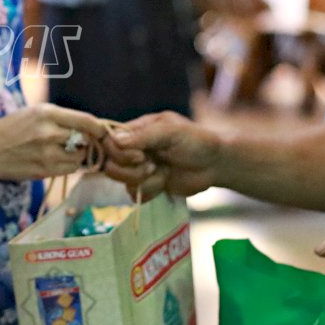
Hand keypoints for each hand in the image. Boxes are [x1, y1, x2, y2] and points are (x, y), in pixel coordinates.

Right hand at [0, 103, 111, 184]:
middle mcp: (49, 132)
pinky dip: (69, 166)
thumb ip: (59, 118)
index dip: (99, 128)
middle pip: (85, 139)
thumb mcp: (32, 113)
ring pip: (80, 156)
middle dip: (86, 142)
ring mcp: (47, 153)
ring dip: (78, 155)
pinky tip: (57, 161)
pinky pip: (70, 169)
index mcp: (47, 113)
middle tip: (79, 143)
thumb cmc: (8, 130)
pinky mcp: (44, 170)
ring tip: (63, 151)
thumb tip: (87, 126)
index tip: (103, 131)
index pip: (86, 120)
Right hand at [101, 112, 219, 199]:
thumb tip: (115, 141)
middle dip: (131, 169)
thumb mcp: (171, 131)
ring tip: (162, 173)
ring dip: (144, 180)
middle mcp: (133, 149)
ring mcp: (139, 168)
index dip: (118, 151)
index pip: (109, 141)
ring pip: (122, 180)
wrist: (215, 164)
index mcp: (136, 131)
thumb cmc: (196, 140)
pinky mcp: (147, 185)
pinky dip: (150, 190)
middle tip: (152, 165)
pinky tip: (164, 182)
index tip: (140, 155)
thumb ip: (143, 136)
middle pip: (111, 163)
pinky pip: (134, 194)